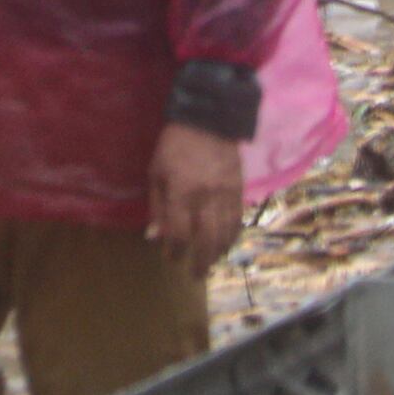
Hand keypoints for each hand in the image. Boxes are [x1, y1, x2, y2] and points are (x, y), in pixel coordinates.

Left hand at [147, 123, 248, 274]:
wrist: (209, 119)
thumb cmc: (174, 145)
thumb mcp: (156, 171)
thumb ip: (157, 206)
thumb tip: (154, 237)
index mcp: (180, 190)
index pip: (178, 231)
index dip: (174, 250)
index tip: (171, 258)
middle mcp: (205, 196)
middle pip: (206, 239)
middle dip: (200, 262)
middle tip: (195, 275)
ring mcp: (225, 194)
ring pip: (225, 234)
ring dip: (217, 254)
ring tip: (210, 263)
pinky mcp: (239, 191)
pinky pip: (238, 221)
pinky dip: (232, 238)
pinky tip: (225, 246)